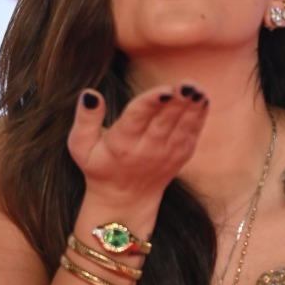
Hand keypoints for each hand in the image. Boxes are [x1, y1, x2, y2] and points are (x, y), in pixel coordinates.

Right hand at [67, 84, 208, 202]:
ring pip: (182, 126)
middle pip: (164, 121)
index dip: (152, 102)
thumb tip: (90, 94)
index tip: (165, 90)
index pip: (138, 118)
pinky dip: (199, 116)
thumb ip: (85, 119)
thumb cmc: (99, 166)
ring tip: (197, 88)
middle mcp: (147, 150)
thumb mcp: (80, 146)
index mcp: (121, 144)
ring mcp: (167, 154)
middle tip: (187, 84)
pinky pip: (193, 133)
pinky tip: (203, 98)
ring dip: (192, 107)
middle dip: (177, 102)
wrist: (125, 201)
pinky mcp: (181, 155)